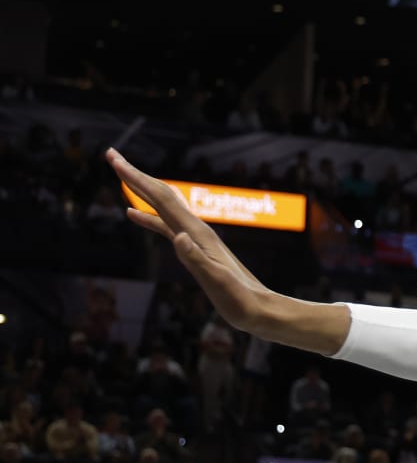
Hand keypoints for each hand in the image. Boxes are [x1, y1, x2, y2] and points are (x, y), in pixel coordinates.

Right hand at [108, 149, 277, 334]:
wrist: (259, 308)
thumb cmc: (238, 298)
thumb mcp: (215, 280)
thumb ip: (196, 259)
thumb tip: (179, 237)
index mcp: (197, 232)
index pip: (161, 197)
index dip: (136, 178)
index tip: (114, 159)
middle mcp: (196, 229)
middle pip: (161, 194)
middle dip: (135, 174)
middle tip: (110, 154)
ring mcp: (195, 237)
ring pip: (162, 206)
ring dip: (140, 189)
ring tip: (120, 173)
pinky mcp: (194, 248)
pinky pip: (165, 225)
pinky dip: (147, 216)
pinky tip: (132, 214)